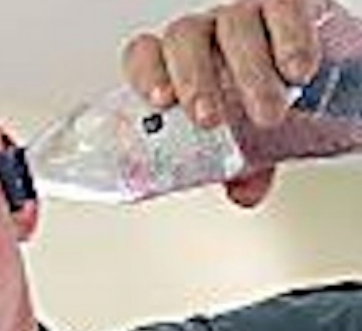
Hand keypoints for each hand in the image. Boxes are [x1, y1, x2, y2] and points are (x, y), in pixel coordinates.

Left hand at [122, 0, 324, 206]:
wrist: (303, 77)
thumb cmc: (258, 105)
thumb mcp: (244, 142)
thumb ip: (239, 167)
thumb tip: (244, 194)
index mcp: (177, 66)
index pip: (144, 55)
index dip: (146, 74)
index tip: (161, 102)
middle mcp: (204, 37)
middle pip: (183, 40)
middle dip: (194, 80)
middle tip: (210, 120)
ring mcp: (240, 17)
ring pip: (233, 25)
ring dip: (248, 72)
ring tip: (265, 113)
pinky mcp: (282, 6)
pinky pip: (280, 9)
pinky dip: (289, 39)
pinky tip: (295, 71)